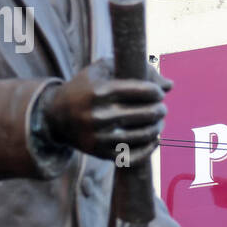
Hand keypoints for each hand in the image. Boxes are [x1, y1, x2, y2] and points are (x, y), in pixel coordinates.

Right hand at [41, 60, 171, 163]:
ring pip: (143, 135)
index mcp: (100, 91)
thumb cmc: (86, 87)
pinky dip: (149, 149)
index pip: (142, 91)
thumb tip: (170, 85)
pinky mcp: (101, 153)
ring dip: (157, 128)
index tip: (158, 93)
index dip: (156, 92)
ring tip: (158, 122)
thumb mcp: (104, 69)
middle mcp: (99, 115)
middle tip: (161, 108)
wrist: (56, 116)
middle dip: (160, 110)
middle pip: (146, 114)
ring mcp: (100, 137)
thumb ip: (137, 70)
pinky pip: (133, 156)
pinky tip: (155, 140)